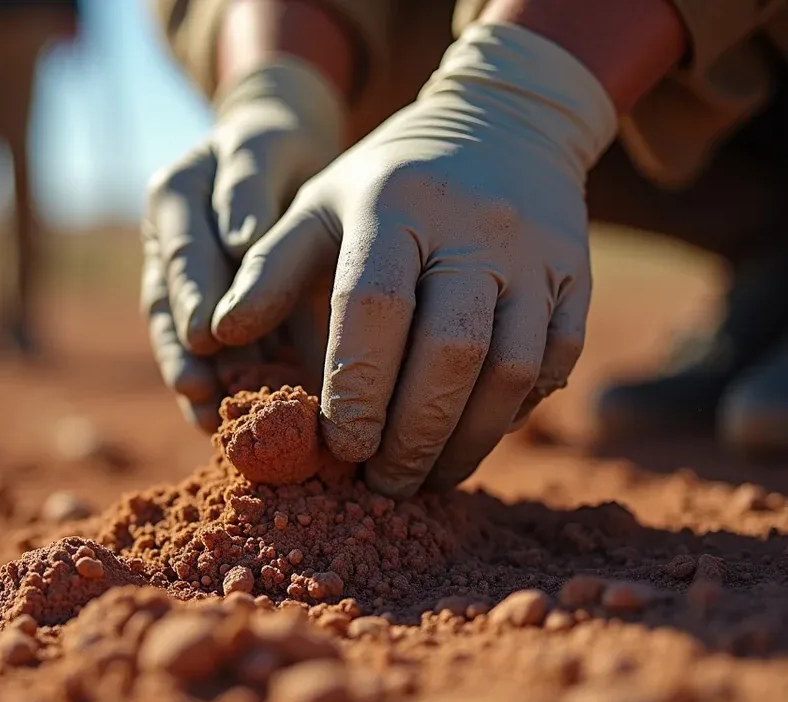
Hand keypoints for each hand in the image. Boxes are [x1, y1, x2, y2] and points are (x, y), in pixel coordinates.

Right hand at [143, 58, 342, 429]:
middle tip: (201, 392)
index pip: (182, 251)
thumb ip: (250, 187)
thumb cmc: (278, 148)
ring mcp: (180, 284)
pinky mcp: (204, 313)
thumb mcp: (269, 148)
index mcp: (174, 196)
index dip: (192, 298)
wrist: (282, 157)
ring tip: (210, 421)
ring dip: (194, 381)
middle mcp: (166, 245)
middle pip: (168, 306)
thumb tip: (241, 241)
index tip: (205, 337)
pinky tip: (223, 424)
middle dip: (184, 354)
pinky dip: (215, 389)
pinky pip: (205, 355)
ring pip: (181, 338)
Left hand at [211, 23, 617, 494]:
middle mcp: (475, 227)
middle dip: (413, 434)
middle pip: (451, 352)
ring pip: (512, 369)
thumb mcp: (321, 205)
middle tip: (382, 484)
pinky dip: (514, 413)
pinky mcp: (579, 277)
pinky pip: (555, 363)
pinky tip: (473, 437)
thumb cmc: (391, 182)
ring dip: (467, 441)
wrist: (506, 123)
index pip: (375, 307)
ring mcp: (538, 253)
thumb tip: (216, 334)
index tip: (339, 447)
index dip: (357, 387)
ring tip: (425, 478)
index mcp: (396, 205)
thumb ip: (270, 268)